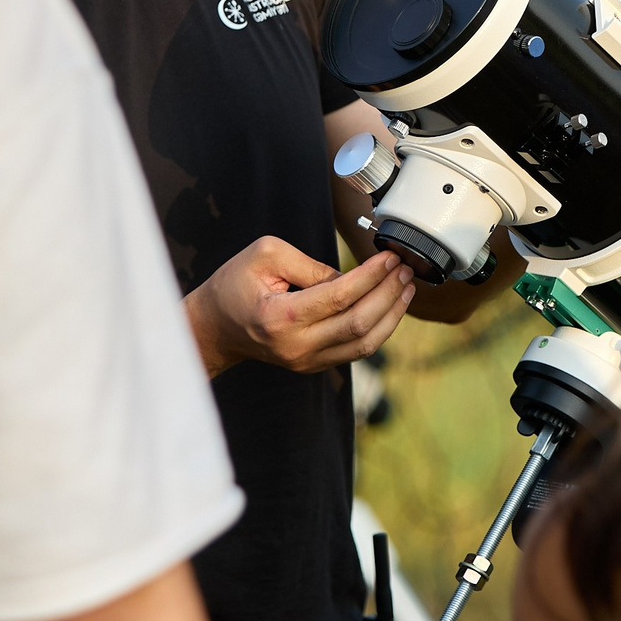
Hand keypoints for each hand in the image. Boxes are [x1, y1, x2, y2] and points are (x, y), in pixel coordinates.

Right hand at [183, 236, 412, 377]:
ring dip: (391, 315)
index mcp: (281, 317)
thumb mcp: (265, 255)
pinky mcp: (313, 365)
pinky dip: (378, 329)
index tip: (389, 257)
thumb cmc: (235, 285)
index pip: (340, 296)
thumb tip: (351, 278)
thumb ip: (310, 264)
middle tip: (405, 270)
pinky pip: (355, 351)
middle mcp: (297, 346)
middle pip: (359, 324)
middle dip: (389, 294)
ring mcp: (306, 361)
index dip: (371, 276)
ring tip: (406, 288)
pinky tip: (390, 306)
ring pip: (364, 345)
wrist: (215, 327)